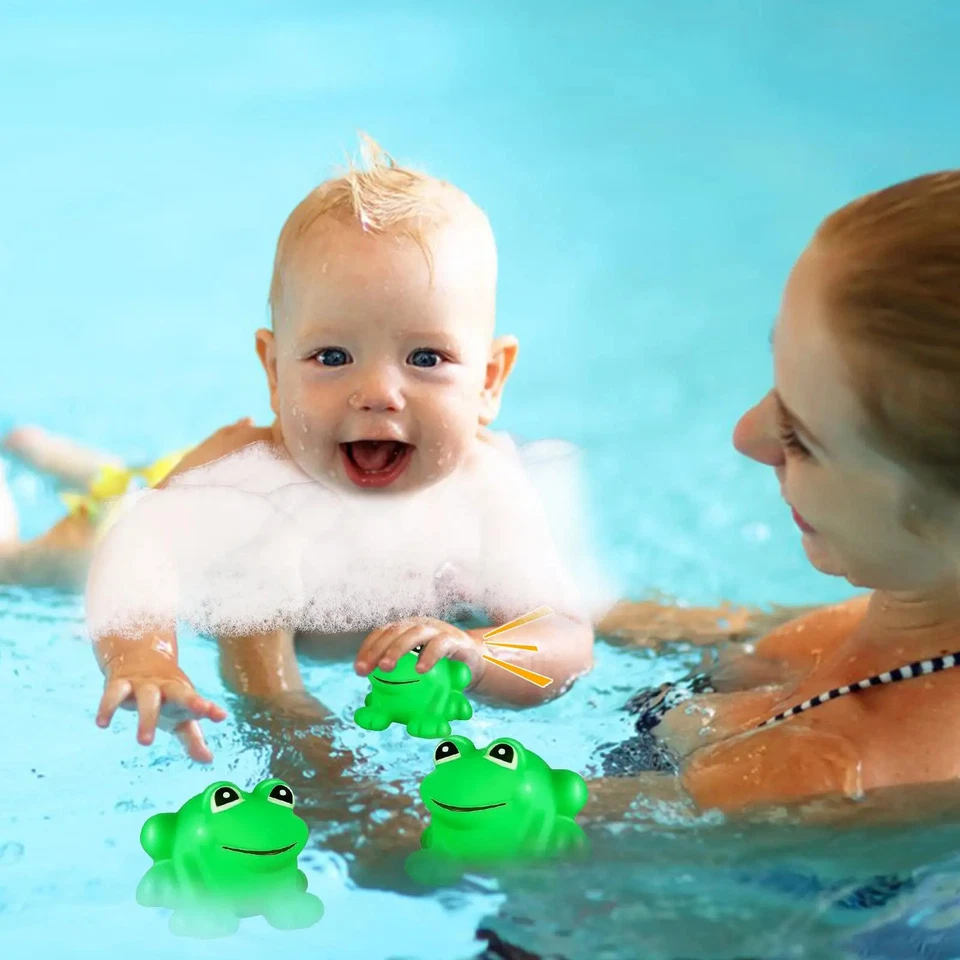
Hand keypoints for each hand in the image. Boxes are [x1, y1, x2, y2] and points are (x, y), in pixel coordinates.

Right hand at [96, 648, 226, 761]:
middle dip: (189, 703)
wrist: (138, 656)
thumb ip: (193, 739)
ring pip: (147, 697)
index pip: (198, 702)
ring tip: (145, 742)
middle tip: (201, 713)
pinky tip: (102, 723)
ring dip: (147, 718)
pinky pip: (114, 693)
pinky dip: (108, 706)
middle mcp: (166, 687)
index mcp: (183, 695)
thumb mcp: (180, 717)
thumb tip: (208, 760)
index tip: (221, 716)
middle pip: (180, 693)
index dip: (209, 709)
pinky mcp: (120, 683)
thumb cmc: (166, 696)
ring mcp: (144, 684)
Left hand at [355, 617, 484, 681]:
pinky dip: (428, 655)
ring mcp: (438, 631)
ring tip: (385, 668)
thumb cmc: (440, 673)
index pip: (382, 633)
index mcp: (406, 632)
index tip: (358, 669)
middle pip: (394, 631)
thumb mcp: (416, 678)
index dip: (368, 648)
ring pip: (414, 633)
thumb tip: (367, 708)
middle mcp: (420, 627)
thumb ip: (396, 688)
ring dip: (397, 648)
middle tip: (366, 670)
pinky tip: (420, 670)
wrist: (473, 667)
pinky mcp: (455, 640)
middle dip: (377, 649)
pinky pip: (440, 644)